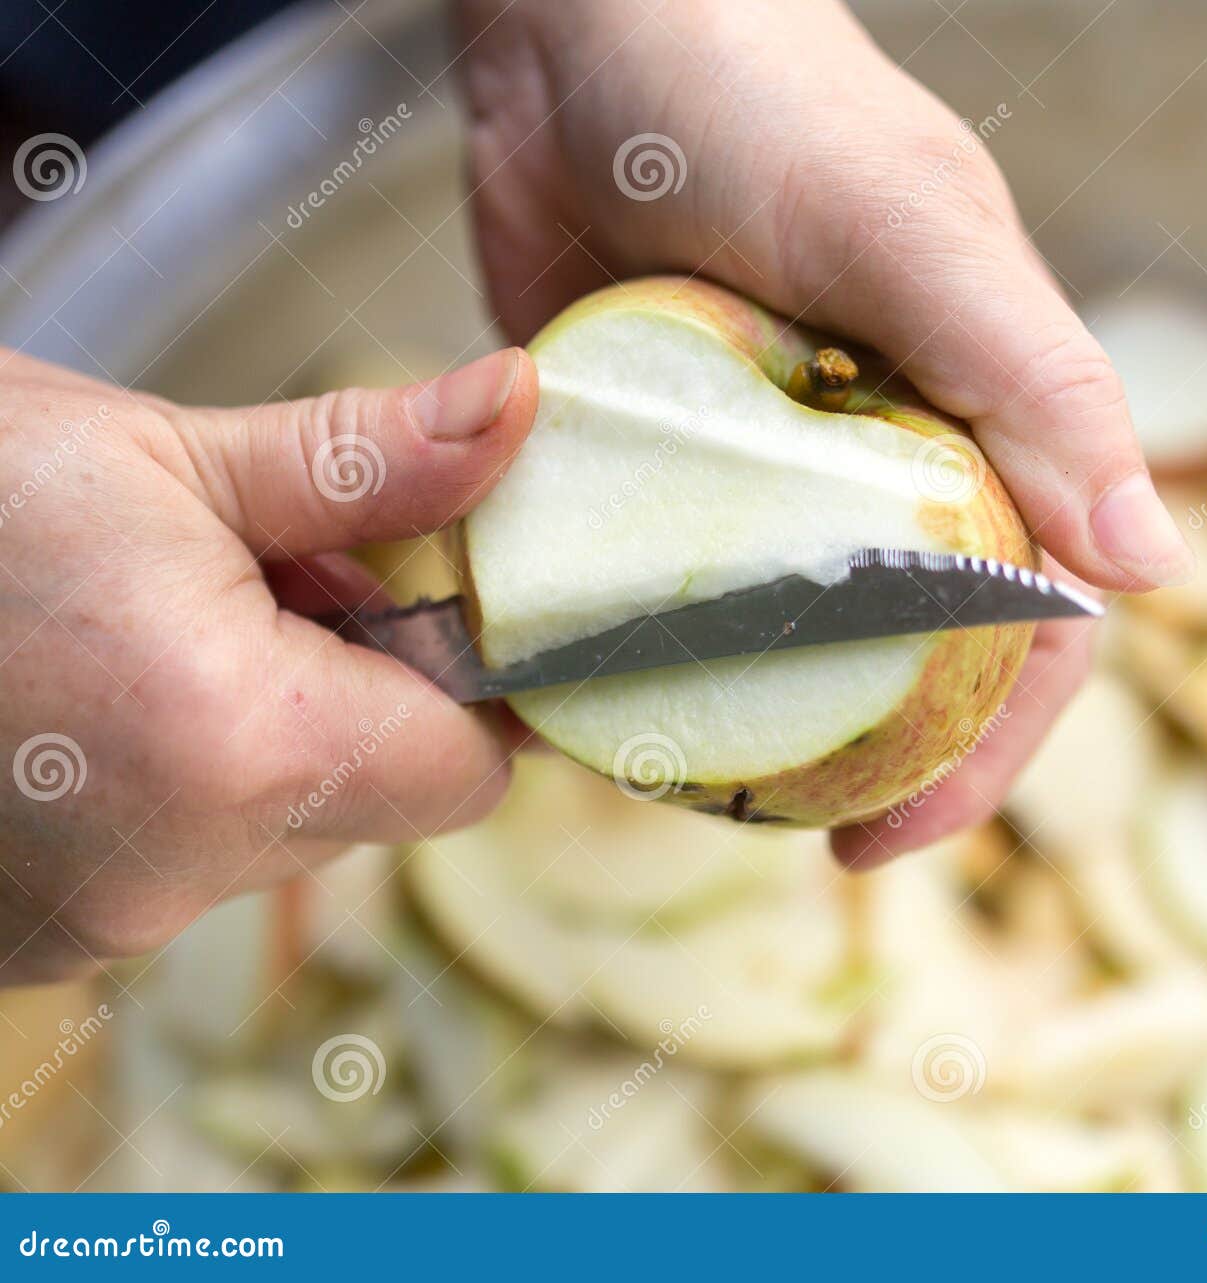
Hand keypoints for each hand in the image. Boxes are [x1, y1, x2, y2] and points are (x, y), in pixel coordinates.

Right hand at [0, 346, 536, 981]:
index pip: (469, 766)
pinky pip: (179, 861)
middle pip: (381, 798)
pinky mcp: (36, 935)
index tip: (429, 598)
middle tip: (271, 577)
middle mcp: (176, 869)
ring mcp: (95, 921)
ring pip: (284, 832)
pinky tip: (95, 695)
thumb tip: (515, 413)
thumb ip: (369, 462)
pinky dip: (179, 783)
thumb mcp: (165, 455)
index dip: (471, 679)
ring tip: (158, 627)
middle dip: (362, 689)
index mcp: (241, 747)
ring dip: (267, 733)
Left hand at [458, 0, 1192, 863]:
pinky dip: (656, 648)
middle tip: (816, 844)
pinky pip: (671, 577)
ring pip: (793, 629)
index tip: (904, 832)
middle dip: (884, 760)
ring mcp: (767, 461)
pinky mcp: (662, 450)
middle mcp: (885, 452)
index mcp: (981, 415)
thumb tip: (1150, 572)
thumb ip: (1035, 385)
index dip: (991, 740)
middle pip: (917, 648)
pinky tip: (614, 707)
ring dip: (770, 722)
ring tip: (714, 802)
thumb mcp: (913, 233)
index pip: (1028, 615)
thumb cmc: (763, 100)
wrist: (579, 24)